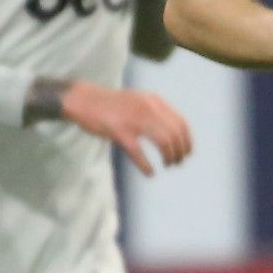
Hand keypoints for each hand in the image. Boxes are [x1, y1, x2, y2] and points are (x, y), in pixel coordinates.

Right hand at [61, 82, 191, 176]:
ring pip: (163, 142)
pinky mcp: (119, 131)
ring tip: (168, 165)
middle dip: (180, 151)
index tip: (187, 152)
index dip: (187, 140)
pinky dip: (146, 166)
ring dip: (169, 157)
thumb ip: (155, 111)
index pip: (181, 122)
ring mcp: (134, 120)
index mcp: (154, 101)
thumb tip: (173, 131)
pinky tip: (150, 173)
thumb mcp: (138, 100)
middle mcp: (147, 108)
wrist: (85, 99)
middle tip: (177, 162)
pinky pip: (138, 153)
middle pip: (175, 134)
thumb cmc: (111, 104)